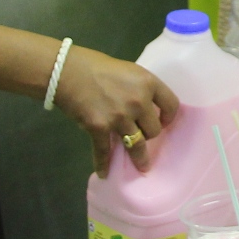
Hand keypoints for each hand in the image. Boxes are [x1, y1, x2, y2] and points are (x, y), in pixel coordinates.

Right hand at [54, 48, 180, 174]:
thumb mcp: (127, 70)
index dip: (169, 117)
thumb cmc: (95, 65)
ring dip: (139, 158)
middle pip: (154, 129)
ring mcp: (120, 117)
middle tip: (141, 135)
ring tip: (142, 167)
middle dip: (149, 134)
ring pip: (137, 145)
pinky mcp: (100, 128)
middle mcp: (138, 101)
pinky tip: (104, 172)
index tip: (164, 123)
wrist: (66, 70)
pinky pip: (105, 151)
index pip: (172, 105)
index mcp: (148, 83)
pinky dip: (103, 164)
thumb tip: (145, 106)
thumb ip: (139, 88)